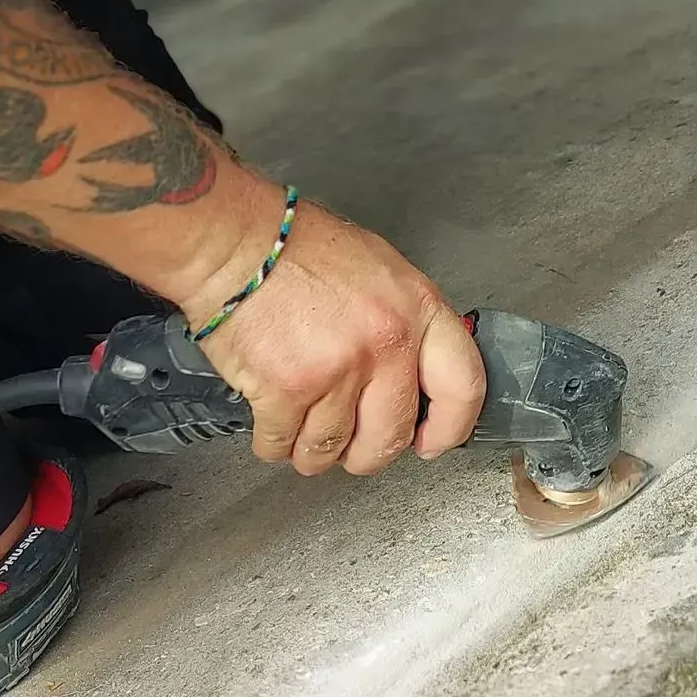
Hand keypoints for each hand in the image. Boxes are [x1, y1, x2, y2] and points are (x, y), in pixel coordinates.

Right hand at [189, 197, 484, 477]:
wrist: (233, 242)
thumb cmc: (298, 248)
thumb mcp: (380, 269)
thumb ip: (406, 324)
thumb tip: (414, 377)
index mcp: (416, 309)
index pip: (462, 386)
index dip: (450, 428)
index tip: (433, 442)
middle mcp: (385, 343)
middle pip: (392, 436)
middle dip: (369, 454)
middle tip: (354, 449)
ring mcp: (336, 370)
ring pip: (332, 449)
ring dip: (314, 451)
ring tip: (302, 429)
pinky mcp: (286, 390)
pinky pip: (283, 444)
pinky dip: (274, 442)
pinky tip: (271, 420)